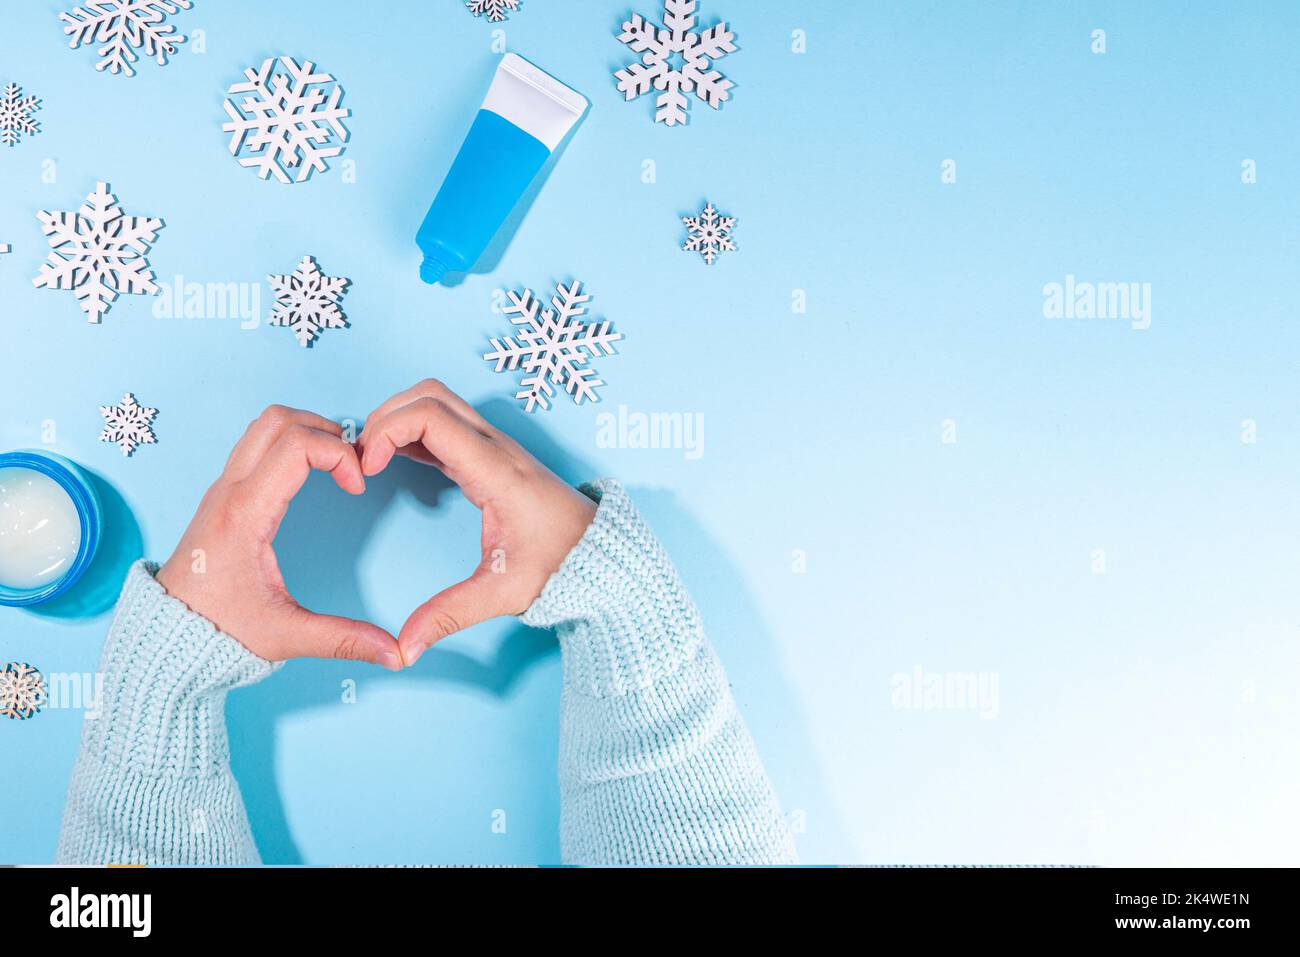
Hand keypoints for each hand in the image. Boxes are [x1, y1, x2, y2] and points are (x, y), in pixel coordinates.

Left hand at [156, 406, 403, 670]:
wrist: (163, 637)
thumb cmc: (216, 632)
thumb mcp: (285, 635)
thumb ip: (343, 640)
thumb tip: (395, 652)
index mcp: (245, 514)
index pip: (298, 444)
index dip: (340, 455)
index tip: (356, 487)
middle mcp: (229, 491)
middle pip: (279, 419)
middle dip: (326, 431)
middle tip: (350, 465)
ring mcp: (223, 488)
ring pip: (265, 426)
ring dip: (306, 433)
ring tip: (334, 466)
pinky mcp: (223, 495)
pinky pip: (256, 445)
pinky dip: (290, 445)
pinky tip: (309, 477)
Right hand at [359, 379, 596, 665]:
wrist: (601, 552)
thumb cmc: (561, 566)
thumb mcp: (503, 593)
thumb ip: (449, 614)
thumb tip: (405, 647)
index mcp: (496, 470)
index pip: (430, 416)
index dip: (386, 431)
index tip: (368, 469)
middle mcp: (495, 447)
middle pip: (428, 394)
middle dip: (384, 417)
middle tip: (362, 462)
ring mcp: (494, 445)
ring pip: (436, 401)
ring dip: (397, 420)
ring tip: (372, 462)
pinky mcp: (490, 454)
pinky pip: (445, 424)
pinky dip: (412, 433)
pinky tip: (394, 463)